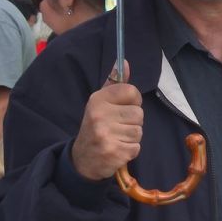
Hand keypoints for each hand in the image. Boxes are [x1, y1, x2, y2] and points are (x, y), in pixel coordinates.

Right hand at [71, 61, 142, 180]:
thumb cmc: (96, 125)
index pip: (132, 92)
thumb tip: (124, 61)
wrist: (82, 159)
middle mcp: (100, 115)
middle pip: (138, 113)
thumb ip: (114, 82)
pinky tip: (117, 149)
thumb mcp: (101, 102)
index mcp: (98, 99)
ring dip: (131, 137)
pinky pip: (136, 147)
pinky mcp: (114, 153)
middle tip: (118, 126)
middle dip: (132, 121)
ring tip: (117, 137)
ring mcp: (106, 135)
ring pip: (138, 131)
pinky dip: (130, 150)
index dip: (133, 101)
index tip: (124, 107)